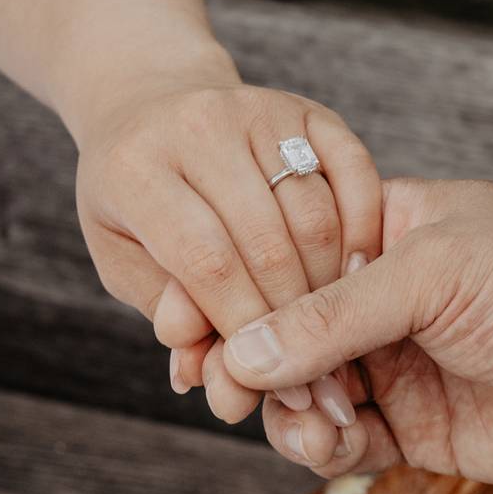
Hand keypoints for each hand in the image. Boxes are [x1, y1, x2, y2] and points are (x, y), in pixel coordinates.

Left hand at [74, 54, 377, 428]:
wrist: (152, 109)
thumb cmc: (137, 206)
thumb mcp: (128, 265)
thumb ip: (172, 318)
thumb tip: (218, 379)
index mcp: (137, 169)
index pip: (208, 265)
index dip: (247, 333)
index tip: (274, 385)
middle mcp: (199, 125)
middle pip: (268, 244)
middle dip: (296, 323)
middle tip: (318, 376)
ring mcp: (258, 109)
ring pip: (317, 216)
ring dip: (333, 289)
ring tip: (336, 338)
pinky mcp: (307, 108)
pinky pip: (357, 175)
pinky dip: (365, 232)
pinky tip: (356, 278)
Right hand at [222, 178, 492, 489]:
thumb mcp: (436, 273)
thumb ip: (333, 316)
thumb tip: (242, 353)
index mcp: (383, 235)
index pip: (279, 261)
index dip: (226, 293)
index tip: (182, 326)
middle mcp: (385, 303)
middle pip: (280, 336)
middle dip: (246, 362)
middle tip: (222, 388)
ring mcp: (403, 368)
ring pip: (304, 396)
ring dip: (286, 411)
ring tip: (304, 421)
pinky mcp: (424, 434)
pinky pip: (346, 443)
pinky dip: (321, 447)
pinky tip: (326, 443)